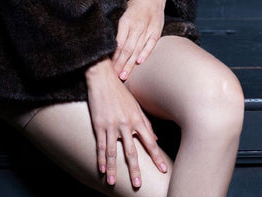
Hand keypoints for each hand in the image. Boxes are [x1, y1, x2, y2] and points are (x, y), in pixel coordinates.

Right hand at [85, 57, 167, 187]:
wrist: (103, 78)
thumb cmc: (121, 91)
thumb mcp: (136, 105)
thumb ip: (146, 122)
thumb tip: (156, 138)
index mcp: (137, 119)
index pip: (149, 142)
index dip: (157, 157)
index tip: (163, 169)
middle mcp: (125, 123)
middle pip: (131, 150)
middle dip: (134, 169)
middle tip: (137, 183)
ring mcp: (111, 125)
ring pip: (112, 151)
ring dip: (113, 168)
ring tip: (112, 182)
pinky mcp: (99, 124)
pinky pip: (100, 144)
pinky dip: (100, 158)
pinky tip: (101, 169)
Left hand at [112, 0, 166, 80]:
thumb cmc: (133, 5)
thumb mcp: (121, 11)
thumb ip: (115, 27)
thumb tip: (104, 41)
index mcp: (125, 21)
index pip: (118, 43)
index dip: (113, 57)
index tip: (108, 68)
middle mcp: (136, 26)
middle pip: (127, 49)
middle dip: (120, 64)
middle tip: (114, 77)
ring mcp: (147, 29)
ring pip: (138, 49)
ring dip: (130, 64)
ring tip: (124, 75)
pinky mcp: (156, 31)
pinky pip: (150, 44)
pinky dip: (145, 53)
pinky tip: (140, 63)